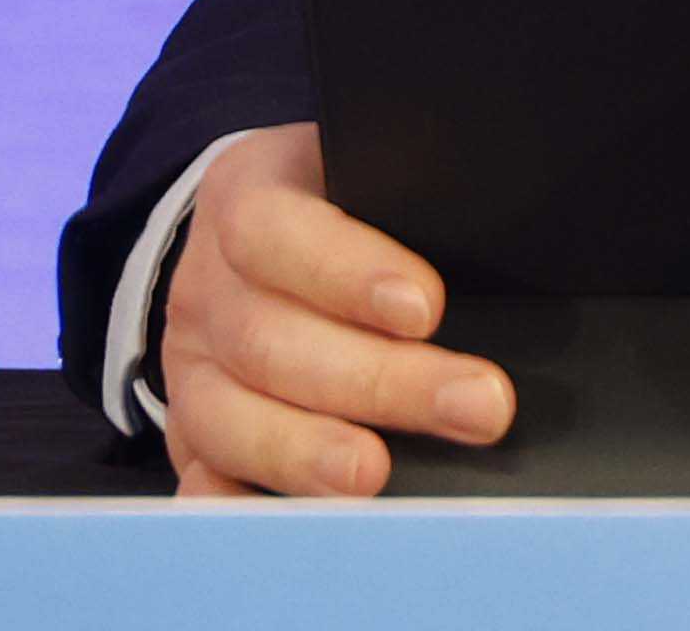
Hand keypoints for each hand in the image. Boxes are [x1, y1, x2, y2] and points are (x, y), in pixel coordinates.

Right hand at [153, 122, 516, 498]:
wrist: (250, 230)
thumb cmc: (338, 197)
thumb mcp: (362, 164)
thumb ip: (406, 191)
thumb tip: (499, 225)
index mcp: (246, 196)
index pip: (275, 232)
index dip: (346, 273)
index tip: (428, 310)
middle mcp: (206, 285)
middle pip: (270, 342)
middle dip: (378, 383)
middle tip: (475, 407)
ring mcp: (189, 365)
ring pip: (230, 415)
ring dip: (309, 452)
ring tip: (378, 476)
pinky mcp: (191, 429)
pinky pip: (202, 474)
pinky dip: (235, 504)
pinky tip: (284, 525)